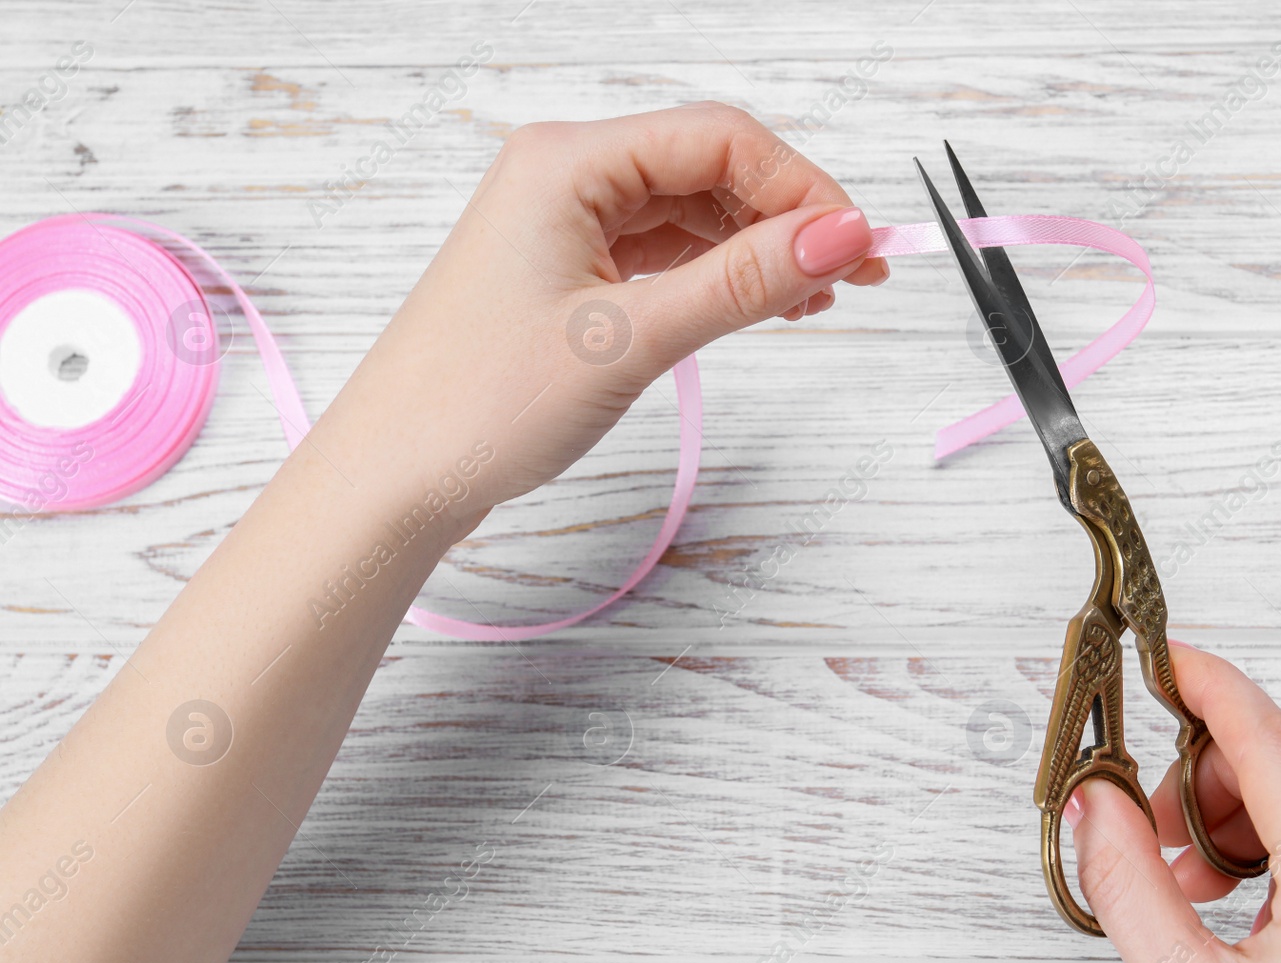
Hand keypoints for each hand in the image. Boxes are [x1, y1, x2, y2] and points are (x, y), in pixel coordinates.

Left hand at [314, 102, 886, 527]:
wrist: (392, 476)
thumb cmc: (478, 404)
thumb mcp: (630, 339)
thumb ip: (742, 281)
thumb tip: (840, 236)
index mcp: (565, 162)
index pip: (718, 139)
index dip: (801, 187)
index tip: (859, 245)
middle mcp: (562, 174)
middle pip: (708, 166)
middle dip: (787, 216)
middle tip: (856, 274)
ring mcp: (562, 222)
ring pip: (689, 210)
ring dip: (756, 248)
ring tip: (815, 302)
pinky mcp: (564, 268)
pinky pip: (661, 249)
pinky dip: (715, 273)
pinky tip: (757, 305)